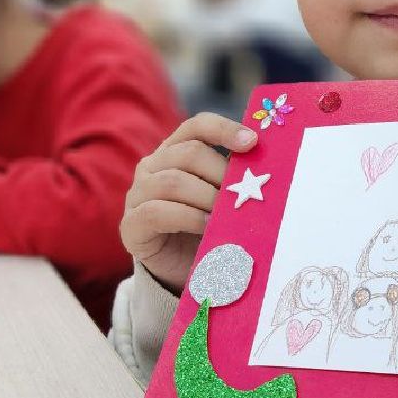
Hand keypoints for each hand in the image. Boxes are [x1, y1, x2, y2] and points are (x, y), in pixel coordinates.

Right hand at [120, 113, 258, 292]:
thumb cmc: (210, 229)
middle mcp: (152, 166)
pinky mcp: (131, 225)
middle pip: (189, 153)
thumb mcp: (224, 199)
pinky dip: (189, 218)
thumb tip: (266, 165)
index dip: (224, 129)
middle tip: (243, 194)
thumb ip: (235, 179)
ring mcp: (137, 194)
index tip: (253, 142)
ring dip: (207, 197)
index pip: (197, 126)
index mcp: (175, 151)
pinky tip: (208, 227)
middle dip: (221, 173)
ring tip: (227, 213)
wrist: (187, 271)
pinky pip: (157, 212)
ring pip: (173, 181)